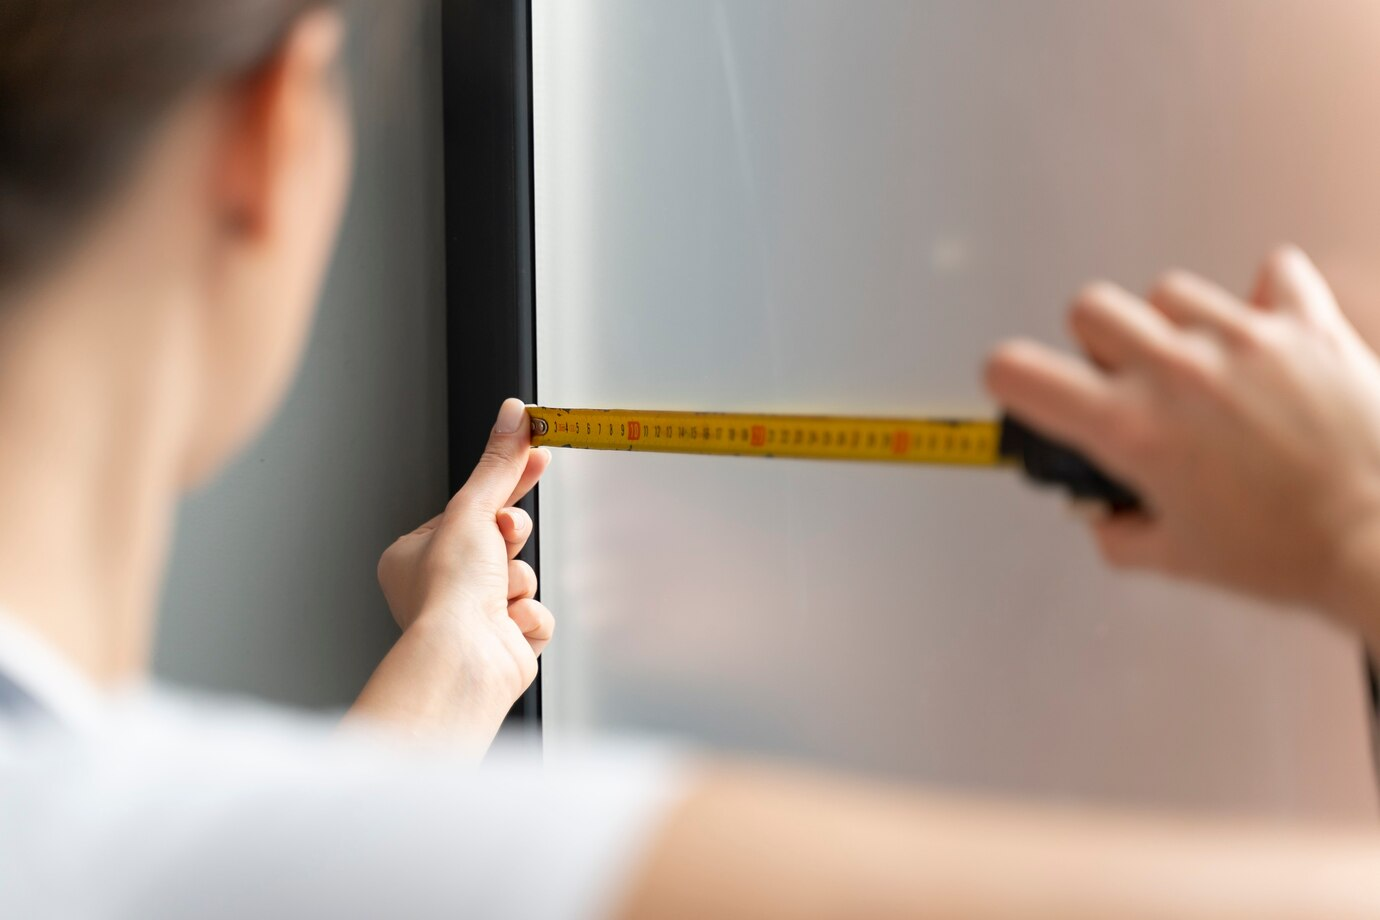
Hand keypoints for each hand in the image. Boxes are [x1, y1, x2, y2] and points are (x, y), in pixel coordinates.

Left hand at [350, 398, 552, 746]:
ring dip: (518, 581)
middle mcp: (439, 587)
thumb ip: (498, 464)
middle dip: (510, 541)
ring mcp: (472, 617)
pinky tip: (508, 625)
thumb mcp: (473, 511)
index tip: (537, 452)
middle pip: (501, 541)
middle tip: (503, 539)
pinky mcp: (503, 642)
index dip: (506, 480)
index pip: (470, 507)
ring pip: (521, 576)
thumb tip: (513, 415)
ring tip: (497, 595)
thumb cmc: (448, 596)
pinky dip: (527, 615)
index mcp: (415, 556)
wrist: (465, 660)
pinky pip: (534, 611)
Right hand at [985, 247, 1379, 635]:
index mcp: (1133, 430)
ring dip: (1175, 323)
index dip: (1008, 378)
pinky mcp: (1305, 325)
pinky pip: (1274, 273)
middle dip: (1096, 343)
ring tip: (1205, 365)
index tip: (1019, 384)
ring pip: (1172, 290)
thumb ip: (1120, 533)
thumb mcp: (1180, 560)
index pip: (1020, 373)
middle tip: (1124, 380)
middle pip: (1092, 308)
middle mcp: (1179, 373)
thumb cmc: (1294, 554)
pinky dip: (1265, 295)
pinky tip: (1267, 332)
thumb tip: (1105, 514)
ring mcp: (1243, 341)